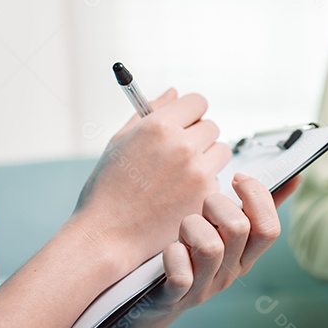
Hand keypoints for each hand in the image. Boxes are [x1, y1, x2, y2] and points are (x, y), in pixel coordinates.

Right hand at [71, 88, 231, 272]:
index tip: (185, 123)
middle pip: (212, 127)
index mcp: (159, 126)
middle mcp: (182, 146)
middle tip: (178, 155)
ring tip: (179, 177)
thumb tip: (173, 92)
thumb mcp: (120, 142)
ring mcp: (197, 172)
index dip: (190, 113)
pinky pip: (218, 180)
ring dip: (207, 160)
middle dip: (198, 137)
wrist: (107, 236)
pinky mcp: (206, 196)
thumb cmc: (107, 190)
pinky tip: (180, 196)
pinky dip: (205, 186)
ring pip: (221, 152)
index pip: (198, 102)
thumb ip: (151, 111)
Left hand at [130, 174, 299, 327]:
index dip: (256, 196)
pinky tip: (171, 251)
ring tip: (184, 231)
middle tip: (203, 208)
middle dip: (216, 205)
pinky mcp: (176, 298)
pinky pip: (180, 274)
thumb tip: (294, 178)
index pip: (269, 228)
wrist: (161, 301)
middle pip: (239, 229)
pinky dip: (173, 255)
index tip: (238, 178)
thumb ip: (259, 207)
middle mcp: (231, 273)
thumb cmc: (195, 256)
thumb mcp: (228, 233)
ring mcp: (205, 288)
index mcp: (247, 255)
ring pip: (210, 247)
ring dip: (191, 227)